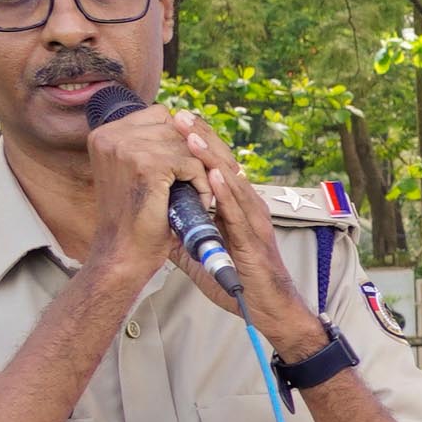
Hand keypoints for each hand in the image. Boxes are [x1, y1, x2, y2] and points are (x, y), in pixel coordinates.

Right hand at [76, 100, 203, 287]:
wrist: (124, 252)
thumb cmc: (136, 216)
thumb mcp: (137, 171)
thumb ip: (152, 144)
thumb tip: (189, 121)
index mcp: (106, 133)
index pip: (162, 116)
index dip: (186, 137)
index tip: (199, 159)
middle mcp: (111, 135)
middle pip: (178, 128)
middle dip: (200, 153)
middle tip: (211, 178)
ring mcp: (126, 148)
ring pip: (188, 146)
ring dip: (203, 171)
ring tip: (201, 194)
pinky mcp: (146, 165)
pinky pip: (193, 164)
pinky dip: (203, 184)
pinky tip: (199, 202)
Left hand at [154, 110, 330, 355]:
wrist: (267, 306)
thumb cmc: (237, 277)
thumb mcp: (200, 249)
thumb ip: (182, 230)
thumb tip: (154, 218)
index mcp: (236, 204)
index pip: (216, 164)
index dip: (197, 142)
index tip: (175, 122)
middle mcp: (248, 205)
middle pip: (225, 163)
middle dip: (202, 138)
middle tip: (180, 115)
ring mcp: (253, 220)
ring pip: (232, 180)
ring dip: (210, 156)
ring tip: (190, 135)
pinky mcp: (254, 239)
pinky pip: (239, 211)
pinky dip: (226, 192)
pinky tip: (212, 175)